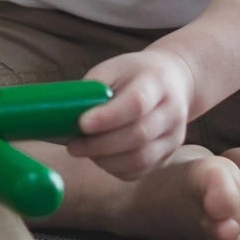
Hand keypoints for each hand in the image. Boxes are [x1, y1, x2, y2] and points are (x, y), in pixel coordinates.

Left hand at [67, 47, 198, 179]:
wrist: (172, 81)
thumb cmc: (133, 75)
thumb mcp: (113, 68)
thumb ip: (93, 89)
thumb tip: (65, 115)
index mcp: (157, 82)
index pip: (136, 103)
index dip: (108, 117)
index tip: (81, 124)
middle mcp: (172, 111)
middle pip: (138, 135)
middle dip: (100, 144)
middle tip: (73, 146)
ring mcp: (174, 136)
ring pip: (140, 159)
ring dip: (106, 160)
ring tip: (83, 151)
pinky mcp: (168, 155)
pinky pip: (139, 171)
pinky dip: (115, 168)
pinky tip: (100, 157)